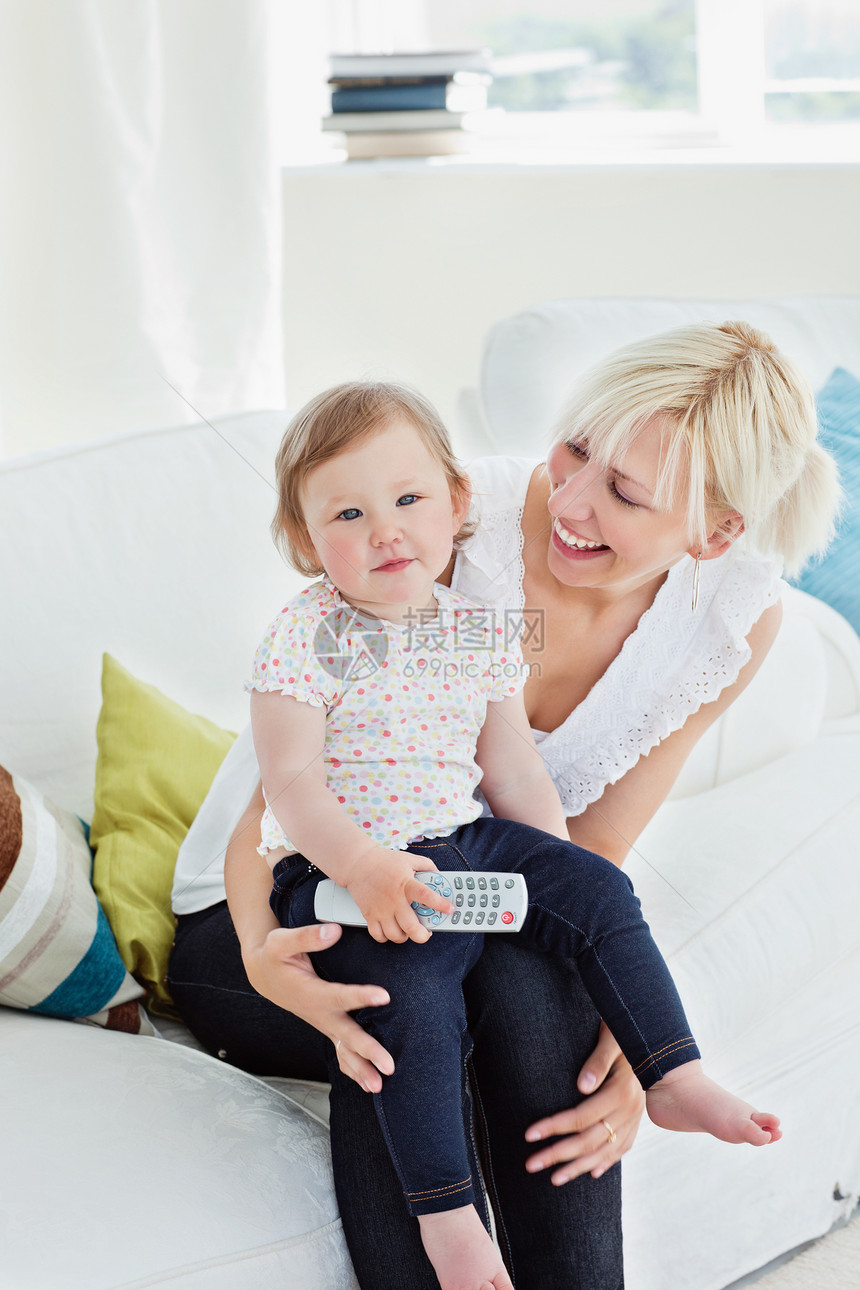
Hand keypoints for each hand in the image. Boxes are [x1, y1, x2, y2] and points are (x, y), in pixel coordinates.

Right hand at [243, 922, 394, 1092]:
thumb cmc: (275, 956)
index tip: (384, 996)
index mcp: (310, 992)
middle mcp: (318, 1012)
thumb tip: (334, 931)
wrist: (264, 974)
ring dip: (360, 1068)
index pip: (339, 995)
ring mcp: (322, 1022)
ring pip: (343, 1050)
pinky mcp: (326, 1025)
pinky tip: (367, 1082)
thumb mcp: (282, 941)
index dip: (361, 996)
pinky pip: (339, 1052)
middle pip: (345, 1034)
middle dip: (367, 1050)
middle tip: (388, 1065)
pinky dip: (352, 1068)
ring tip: (379, 1086)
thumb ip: (308, 936)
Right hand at [345, 848, 452, 943]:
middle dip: (423, 935)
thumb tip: (439, 875)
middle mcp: (394, 900)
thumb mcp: (409, 859)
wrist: (357, 863)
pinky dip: (386, 937)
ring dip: (405, 936)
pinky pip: (379, 935)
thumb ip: (426, 866)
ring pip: (396, 935)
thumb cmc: (384, 861)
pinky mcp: (369, 915)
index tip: (450, 909)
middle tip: (427, 932)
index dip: (441, 905)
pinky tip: (392, 930)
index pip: (427, 896)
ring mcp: (381, 910)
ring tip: (408, 930)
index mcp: (406, 884)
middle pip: (411, 928)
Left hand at [523, 1023, 644, 1183]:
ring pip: (604, 1152)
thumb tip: (580, 1086)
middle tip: (530, 1165)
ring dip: (578, 1167)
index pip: (580, 1118)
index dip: (553, 1128)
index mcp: (620, 1093)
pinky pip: (622, 1148)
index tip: (529, 1135)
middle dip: (558, 1155)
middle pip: (589, 1141)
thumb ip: (597, 1062)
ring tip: (554, 1179)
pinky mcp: (637, 1121)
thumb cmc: (623, 1033)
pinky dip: (607, 1162)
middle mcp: (629, 1111)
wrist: (655, 1038)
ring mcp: (635, 1119)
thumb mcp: (611, 1040)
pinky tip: (593, 1172)